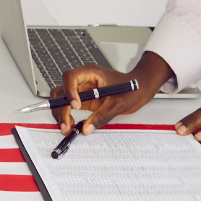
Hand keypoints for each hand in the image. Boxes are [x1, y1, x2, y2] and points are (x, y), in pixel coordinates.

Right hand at [54, 51, 171, 135]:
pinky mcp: (83, 99)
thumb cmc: (132, 89)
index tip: (76, 106)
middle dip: (61, 108)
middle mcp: (83, 80)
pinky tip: (71, 124)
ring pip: (62, 98)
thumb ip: (102, 116)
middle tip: (66, 124)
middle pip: (62, 90)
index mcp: (91, 73)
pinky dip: (66, 115)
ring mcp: (82, 90)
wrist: (140, 90)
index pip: (71, 77)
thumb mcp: (119, 103)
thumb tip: (87, 128)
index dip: (69, 91)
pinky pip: (69, 106)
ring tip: (66, 126)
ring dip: (60, 112)